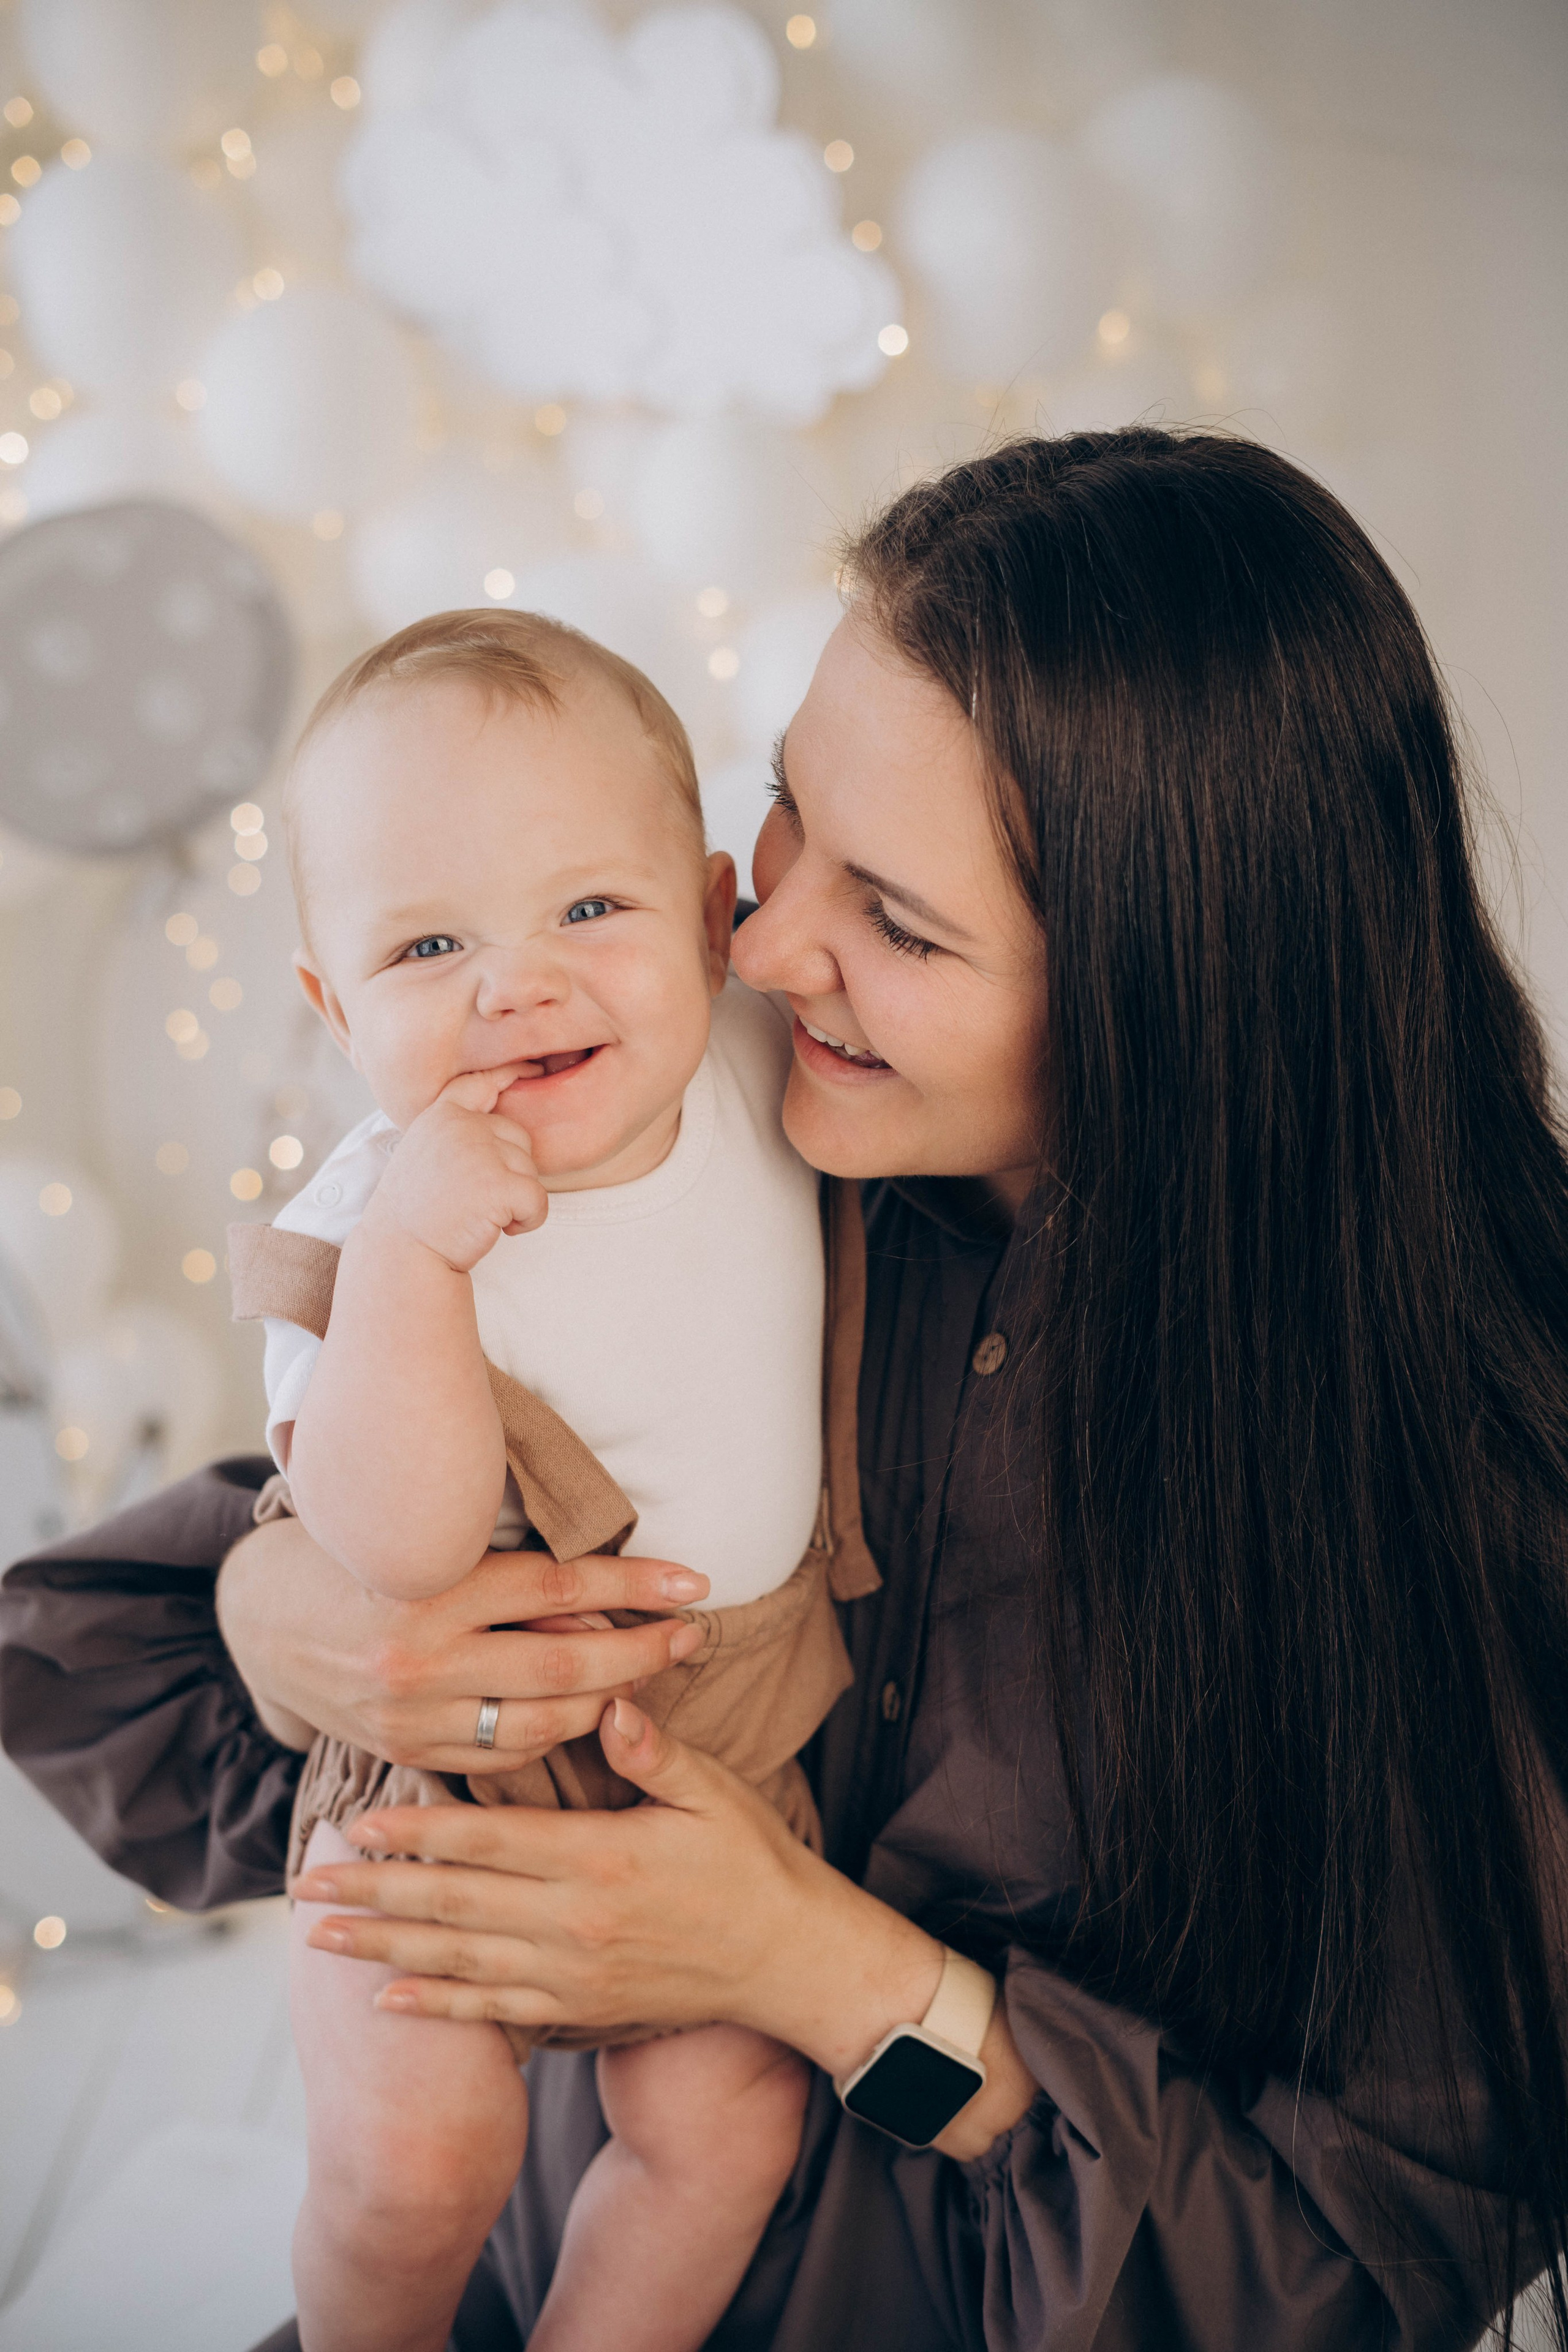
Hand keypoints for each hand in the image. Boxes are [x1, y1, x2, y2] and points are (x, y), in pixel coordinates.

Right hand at [217, 1517, 707, 1775]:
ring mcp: (411, 1715)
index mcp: (429, 1587)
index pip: (556, 1586)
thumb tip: (598, 1603)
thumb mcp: (421, 1537)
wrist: (260, 1618)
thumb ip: (503, 1567)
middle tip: (690, 1637)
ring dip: (606, 1703)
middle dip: (639, 1655)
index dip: (634, 1585)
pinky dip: (551, 1734)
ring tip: (646, 1675)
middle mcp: (420, 1657)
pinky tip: (580, 1712)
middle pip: (562, 1665)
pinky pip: (502, 1755)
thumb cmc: (354, 1556)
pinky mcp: (405, 1753)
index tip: (695, 1582)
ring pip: (541, 1722)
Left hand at [291, 1703, 1038, 2156]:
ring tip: (320, 1938)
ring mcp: (573, 1973)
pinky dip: (437, 2005)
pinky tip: (389, 1997)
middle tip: (305, 1882)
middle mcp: (575, 1921)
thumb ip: (652, 1751)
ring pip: (459, 1960)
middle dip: (375, 1892)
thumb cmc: (751, 1861)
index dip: (421, 1830)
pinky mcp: (580, 2007)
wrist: (791, 1960)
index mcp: (600, 1858)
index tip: (361, 1821)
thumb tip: (608, 1698)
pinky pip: (495, 2011)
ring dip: (385, 1947)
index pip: (490, 1840)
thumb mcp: (711, 1793)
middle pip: (455, 1903)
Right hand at [368, 1067, 546, 1271]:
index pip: (480, 1084)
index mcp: (441, 1116)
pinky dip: (529, 1221)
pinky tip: (500, 1230)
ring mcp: (480, 1152)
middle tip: (473, 1200)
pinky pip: (539, 1199)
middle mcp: (460, 1126)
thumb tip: (498, 1113)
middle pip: (519, 1138)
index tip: (532, 1067)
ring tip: (477, 1215)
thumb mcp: (424, 1155)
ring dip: (516, 1200)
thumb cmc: (416, 1213)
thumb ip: (455, 1132)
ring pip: (530, 1171)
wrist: (401, 1255)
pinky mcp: (499, 1184)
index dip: (510, 1073)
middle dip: (510, 1172)